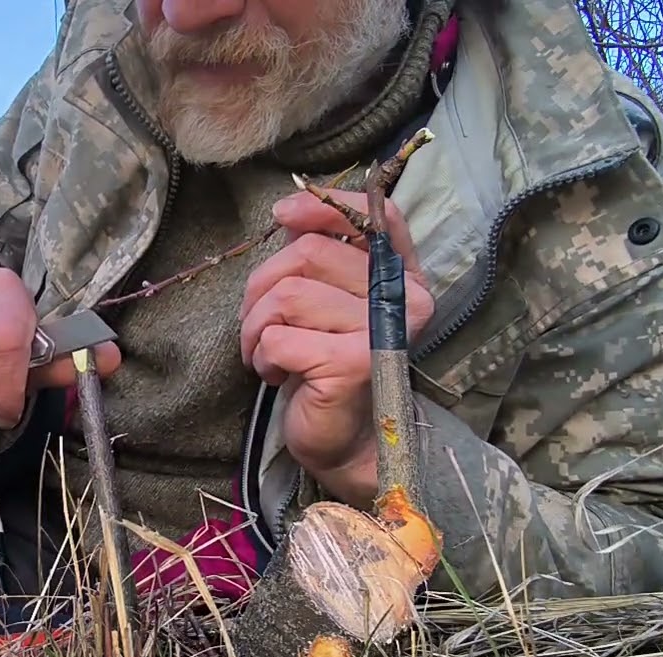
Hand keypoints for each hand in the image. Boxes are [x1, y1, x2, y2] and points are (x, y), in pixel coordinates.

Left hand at [239, 190, 432, 505]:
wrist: (347, 443)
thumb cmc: (327, 366)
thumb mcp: (325, 302)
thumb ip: (319, 254)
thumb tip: (290, 211)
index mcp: (404, 276)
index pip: (377, 218)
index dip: (324, 208)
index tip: (282, 216)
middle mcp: (406, 299)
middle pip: (309, 255)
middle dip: (262, 287)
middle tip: (259, 324)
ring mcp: (384, 332)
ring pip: (287, 296)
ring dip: (256, 327)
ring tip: (265, 352)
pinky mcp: (354, 364)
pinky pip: (279, 338)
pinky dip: (263, 356)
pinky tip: (278, 374)